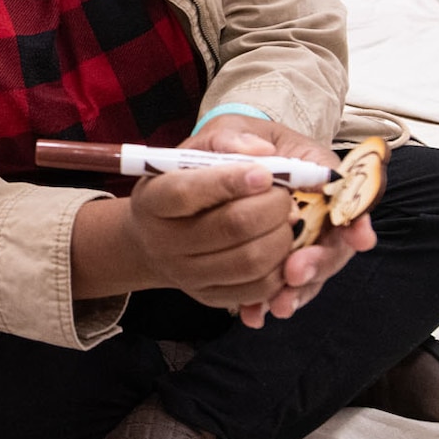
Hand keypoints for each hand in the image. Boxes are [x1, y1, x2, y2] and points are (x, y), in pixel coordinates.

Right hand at [120, 154, 294, 317]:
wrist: (157, 237)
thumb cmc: (182, 183)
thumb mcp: (192, 152)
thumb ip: (225, 141)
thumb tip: (264, 152)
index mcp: (153, 200)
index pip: (187, 192)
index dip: (230, 181)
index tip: (265, 172)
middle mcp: (164, 242)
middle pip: (231, 226)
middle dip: (273, 206)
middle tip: (285, 194)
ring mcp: (188, 275)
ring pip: (251, 260)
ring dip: (283, 236)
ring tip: (285, 218)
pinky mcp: (212, 296)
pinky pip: (258, 288)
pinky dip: (282, 266)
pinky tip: (280, 245)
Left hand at [174, 117, 376, 326]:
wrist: (205, 168)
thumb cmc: (230, 144)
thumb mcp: (230, 129)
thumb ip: (238, 138)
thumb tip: (258, 154)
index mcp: (316, 175)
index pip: (349, 198)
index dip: (356, 219)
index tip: (358, 238)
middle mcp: (313, 211)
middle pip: (332, 244)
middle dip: (319, 262)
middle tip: (297, 273)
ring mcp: (296, 240)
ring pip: (308, 272)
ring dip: (297, 292)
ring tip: (280, 305)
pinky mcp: (271, 261)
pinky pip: (275, 286)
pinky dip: (266, 302)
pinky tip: (256, 315)